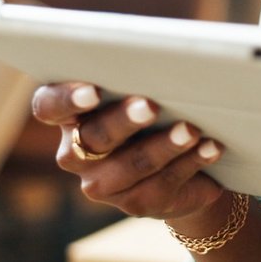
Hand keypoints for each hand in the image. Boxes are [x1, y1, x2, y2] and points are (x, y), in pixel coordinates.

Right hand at [30, 82, 227, 222]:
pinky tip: (211, 147)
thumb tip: (164, 58)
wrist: (182, 164)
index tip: (92, 91)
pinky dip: (191, 162)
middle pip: (94, 137)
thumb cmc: (158, 108)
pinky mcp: (136, 203)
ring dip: (164, 145)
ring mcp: (103, 183)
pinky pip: (163, 183)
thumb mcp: (144, 89)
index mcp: (69, 116)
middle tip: (151, 106)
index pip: (49, 106)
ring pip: (131, 165)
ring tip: (191, 129)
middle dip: (125, 120)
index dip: (66, 99)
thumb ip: (140, 73)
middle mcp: (75, 153)